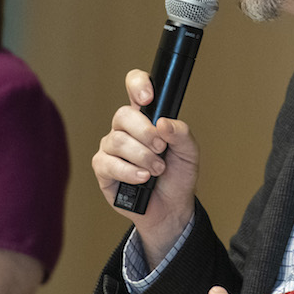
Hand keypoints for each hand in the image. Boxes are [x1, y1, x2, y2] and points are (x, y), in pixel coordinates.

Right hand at [92, 69, 201, 263]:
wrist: (172, 208)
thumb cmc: (178, 176)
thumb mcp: (189, 153)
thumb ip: (181, 133)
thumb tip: (163, 122)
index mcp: (146, 117)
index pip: (135, 87)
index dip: (138, 85)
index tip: (148, 97)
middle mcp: (125, 129)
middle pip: (123, 115)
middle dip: (145, 132)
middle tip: (162, 149)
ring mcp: (111, 148)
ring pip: (117, 140)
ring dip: (142, 156)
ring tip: (157, 170)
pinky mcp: (103, 169)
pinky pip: (108, 163)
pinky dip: (130, 171)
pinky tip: (143, 178)